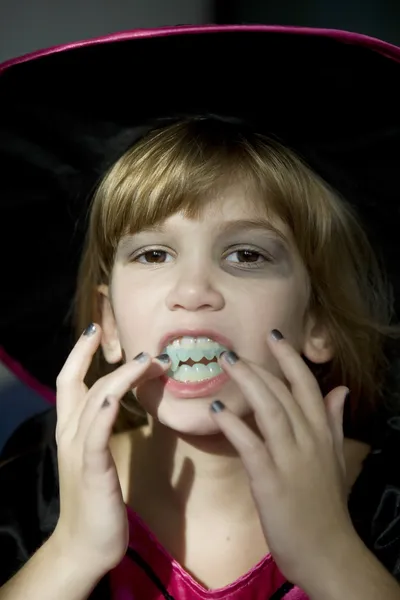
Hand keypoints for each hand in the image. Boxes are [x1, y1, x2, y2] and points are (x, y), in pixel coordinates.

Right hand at [52, 323, 170, 577]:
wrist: (85, 544)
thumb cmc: (98, 500)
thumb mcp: (101, 458)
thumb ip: (107, 430)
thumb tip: (138, 407)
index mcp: (72, 428)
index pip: (70, 380)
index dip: (80, 353)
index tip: (96, 330)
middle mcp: (70, 432)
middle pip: (85, 381)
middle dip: (116, 360)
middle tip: (148, 348)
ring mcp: (79, 448)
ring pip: (96, 398)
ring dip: (123, 375)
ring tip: (149, 360)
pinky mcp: (92, 466)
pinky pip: (96, 430)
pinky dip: (105, 407)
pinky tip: (116, 392)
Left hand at [210, 329, 353, 586]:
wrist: (327, 552)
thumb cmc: (326, 505)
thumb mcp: (335, 458)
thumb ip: (333, 422)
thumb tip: (339, 390)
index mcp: (321, 433)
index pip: (307, 385)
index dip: (290, 358)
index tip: (274, 337)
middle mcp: (308, 439)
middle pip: (284, 392)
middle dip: (259, 366)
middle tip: (232, 350)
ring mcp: (290, 458)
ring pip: (270, 409)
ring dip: (247, 383)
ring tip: (226, 364)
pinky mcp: (271, 479)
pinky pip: (251, 444)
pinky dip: (234, 424)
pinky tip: (217, 409)